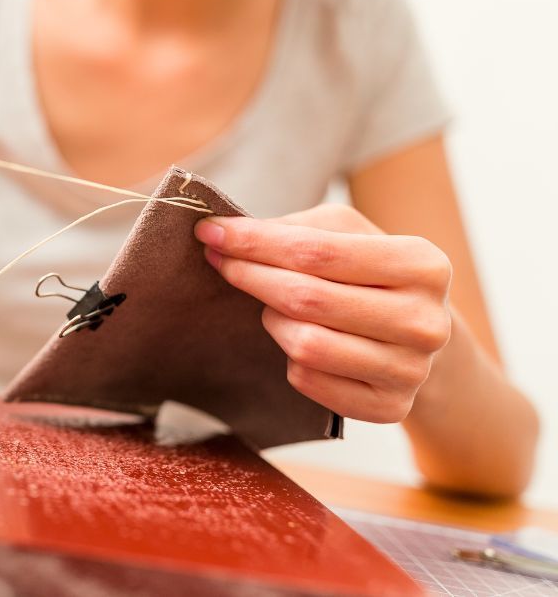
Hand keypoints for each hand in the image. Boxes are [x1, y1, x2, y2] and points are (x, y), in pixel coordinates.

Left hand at [194, 203, 452, 422]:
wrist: (416, 334)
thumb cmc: (370, 273)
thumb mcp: (348, 233)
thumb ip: (296, 229)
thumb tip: (229, 232)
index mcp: (423, 265)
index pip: (318, 251)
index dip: (256, 242)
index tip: (211, 231)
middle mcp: (426, 322)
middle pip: (308, 298)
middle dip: (250, 275)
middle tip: (220, 261)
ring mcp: (411, 371)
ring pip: (305, 345)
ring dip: (272, 320)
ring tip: (270, 305)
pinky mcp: (390, 408)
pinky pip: (309, 381)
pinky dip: (289, 359)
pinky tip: (294, 340)